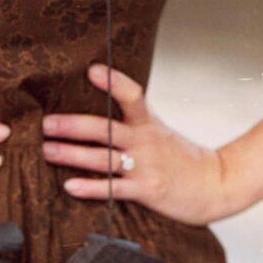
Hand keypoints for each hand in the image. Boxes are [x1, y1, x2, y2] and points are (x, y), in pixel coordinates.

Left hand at [41, 64, 227, 227]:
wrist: (216, 185)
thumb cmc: (182, 159)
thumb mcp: (160, 132)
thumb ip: (134, 120)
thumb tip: (100, 104)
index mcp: (149, 124)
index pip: (132, 95)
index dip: (113, 82)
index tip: (92, 70)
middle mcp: (145, 143)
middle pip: (105, 129)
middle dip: (72, 125)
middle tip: (46, 123)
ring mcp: (145, 167)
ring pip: (102, 158)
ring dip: (72, 154)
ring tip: (47, 151)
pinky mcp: (146, 191)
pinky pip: (113, 189)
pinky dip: (91, 188)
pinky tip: (69, 186)